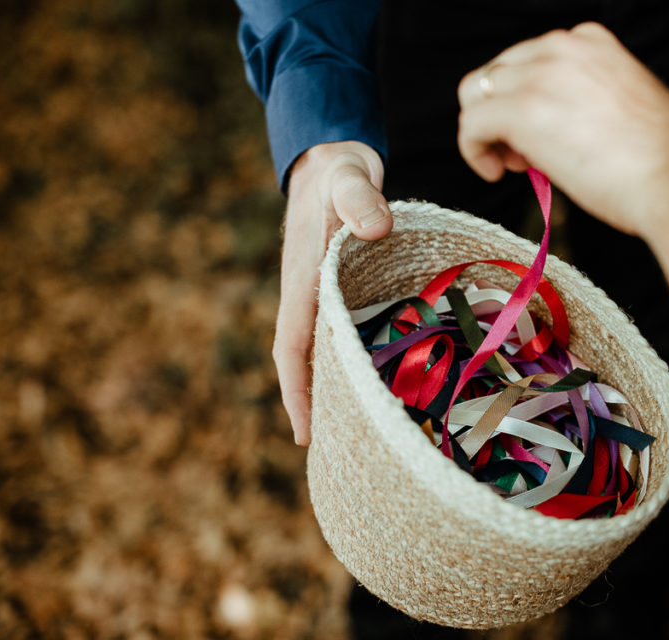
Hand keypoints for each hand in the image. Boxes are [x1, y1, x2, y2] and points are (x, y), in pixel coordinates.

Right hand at [275, 140, 391, 444]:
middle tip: (337, 451)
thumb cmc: (340, 170)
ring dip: (332, 387)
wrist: (329, 158)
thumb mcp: (349, 176)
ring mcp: (320, 292)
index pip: (293, 345)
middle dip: (315, 405)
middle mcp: (307, 292)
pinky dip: (349, 360)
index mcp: (303, 278)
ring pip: (322, 350)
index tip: (305, 433)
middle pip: (305, 360)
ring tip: (356, 430)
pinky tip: (372, 379)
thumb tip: (375, 227)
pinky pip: (340, 332)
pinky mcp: (337, 286)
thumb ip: (360, 197)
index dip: (297, 391)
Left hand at [458, 23, 668, 238]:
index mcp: (589, 42)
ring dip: (485, 131)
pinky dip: (473, 151)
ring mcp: (540, 75)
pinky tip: (495, 173)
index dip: (523, 100)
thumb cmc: (661, 160)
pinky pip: (471, 125)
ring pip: (475, 94)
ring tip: (512, 165)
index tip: (537, 137)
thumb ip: (580, 106)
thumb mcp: (620, 110)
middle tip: (519, 157)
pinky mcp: (522, 110)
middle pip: (495, 73)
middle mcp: (561, 47)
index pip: (528, 61)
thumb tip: (548, 135)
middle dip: (499, 114)